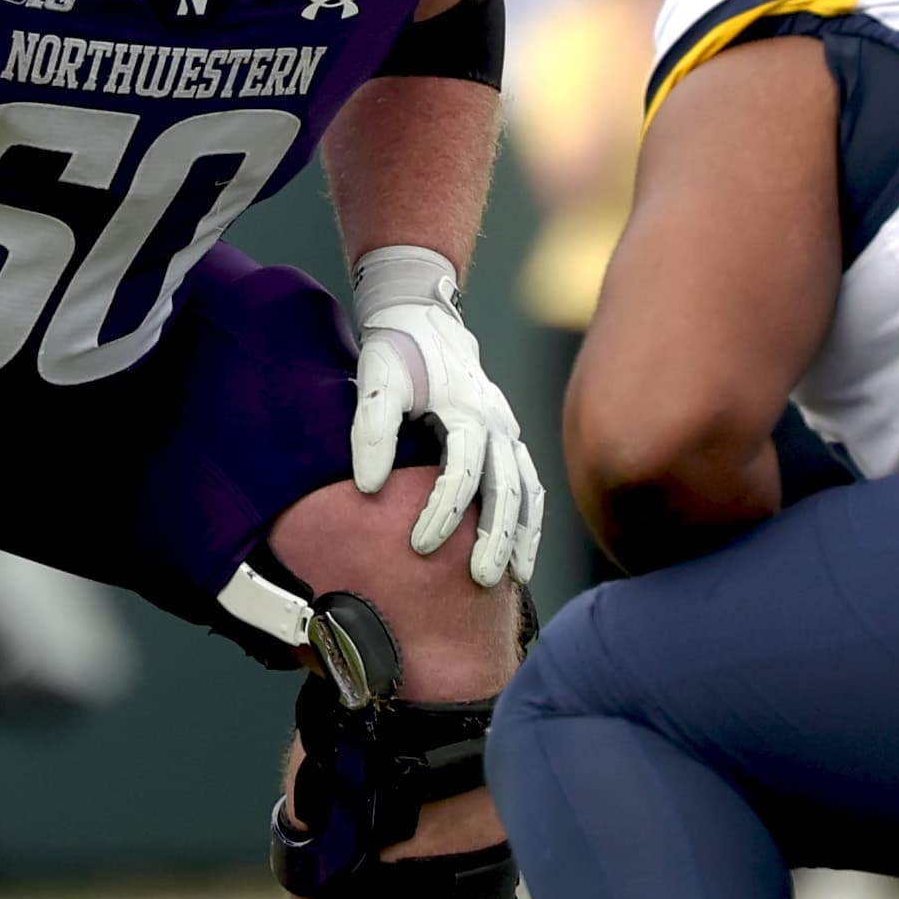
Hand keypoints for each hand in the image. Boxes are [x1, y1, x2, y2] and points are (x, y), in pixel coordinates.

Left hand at [349, 246, 542, 590]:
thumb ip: (371, 430)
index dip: (443, 511)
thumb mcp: (376, 380)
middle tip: (481, 580)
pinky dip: (530, 521)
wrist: (423, 317)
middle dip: (496, 537)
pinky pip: (530, 485)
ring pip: (528, 490)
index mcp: (467, 409)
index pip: (463, 472)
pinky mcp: (509, 439)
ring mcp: (509, 430)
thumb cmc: (396, 351)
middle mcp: (497, 422)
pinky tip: (522, 556)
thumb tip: (368, 487)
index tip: (420, 546)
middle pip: (506, 488)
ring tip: (515, 580)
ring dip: (523, 535)